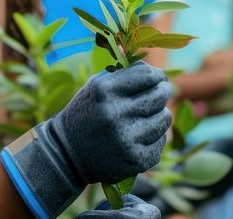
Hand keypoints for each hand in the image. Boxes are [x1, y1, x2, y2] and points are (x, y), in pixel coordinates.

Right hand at [0, 62, 171, 216]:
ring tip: (148, 115)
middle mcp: (115, 113)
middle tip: (161, 92)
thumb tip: (156, 72)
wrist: (68, 153)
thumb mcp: (97, 86)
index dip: (156, 75)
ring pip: (164, 118)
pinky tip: (142, 135)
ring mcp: (127, 139)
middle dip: (163, 91)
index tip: (158, 77)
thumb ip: (124, 74)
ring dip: (160, 114)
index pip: (147, 75)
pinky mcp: (136, 160)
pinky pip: (161, 141)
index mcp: (105, 90)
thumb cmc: (87, 113)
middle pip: (159, 95)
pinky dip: (156, 136)